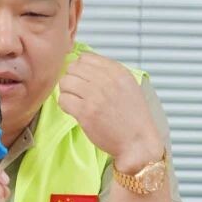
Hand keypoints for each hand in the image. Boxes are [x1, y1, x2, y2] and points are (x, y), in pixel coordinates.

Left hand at [58, 51, 162, 172]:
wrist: (138, 143)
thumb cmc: (133, 119)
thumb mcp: (129, 87)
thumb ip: (110, 74)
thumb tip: (83, 64)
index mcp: (118, 72)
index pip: (86, 57)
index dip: (81, 70)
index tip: (85, 82)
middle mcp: (106, 80)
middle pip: (73, 68)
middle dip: (73, 80)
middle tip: (79, 94)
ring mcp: (95, 96)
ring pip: (65, 82)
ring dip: (68, 93)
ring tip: (77, 103)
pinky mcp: (86, 112)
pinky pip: (63, 99)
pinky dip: (66, 106)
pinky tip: (76, 112)